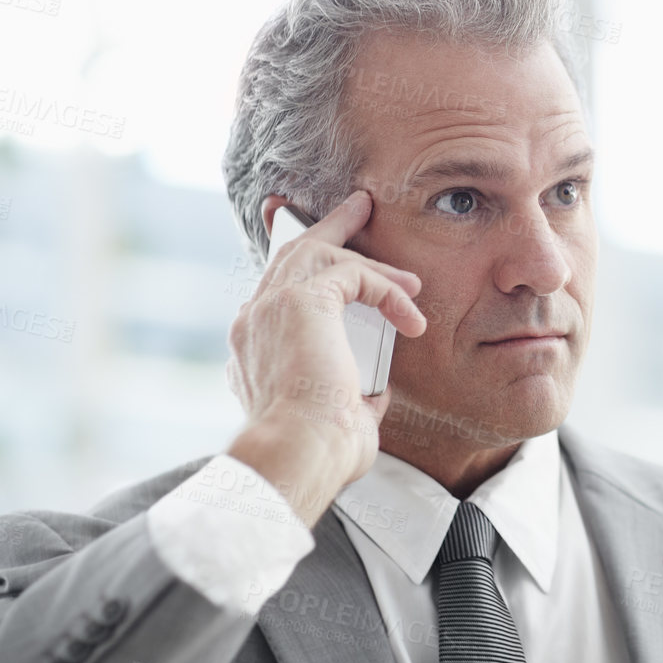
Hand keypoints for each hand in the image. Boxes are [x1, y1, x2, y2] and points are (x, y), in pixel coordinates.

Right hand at [225, 189, 426, 526]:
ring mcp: (270, 308)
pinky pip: (350, 272)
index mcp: (253, 350)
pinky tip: (410, 312)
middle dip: (326, 228)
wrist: (299, 454)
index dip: (305, 273)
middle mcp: (252, 322)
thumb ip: (350, 395)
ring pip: (318, 252)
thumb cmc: (318, 452)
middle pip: (290, 257)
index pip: (275, 295)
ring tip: (402, 261)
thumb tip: (373, 389)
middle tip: (358, 208)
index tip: (330, 260)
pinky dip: (386, 288)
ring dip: (365, 251)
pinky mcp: (300, 302)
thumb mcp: (334, 418)